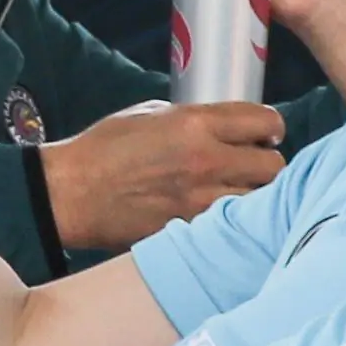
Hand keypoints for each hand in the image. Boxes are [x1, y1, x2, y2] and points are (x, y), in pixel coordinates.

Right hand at [40, 99, 286, 252]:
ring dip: (255, 196)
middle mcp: (206, 161)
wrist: (71, 194)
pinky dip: (232, 221)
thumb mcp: (149, 115)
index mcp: (195, 124)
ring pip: (260, 201)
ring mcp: (200, 201)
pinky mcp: (191, 230)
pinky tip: (219, 216)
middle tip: (253, 166)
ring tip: (237, 193)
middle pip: (274, 166)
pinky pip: (230, 225)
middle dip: (267, 164)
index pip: (264, 121)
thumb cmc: (103, 150)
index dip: (270, 128)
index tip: (265, 134)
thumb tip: (222, 126)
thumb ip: (192, 119)